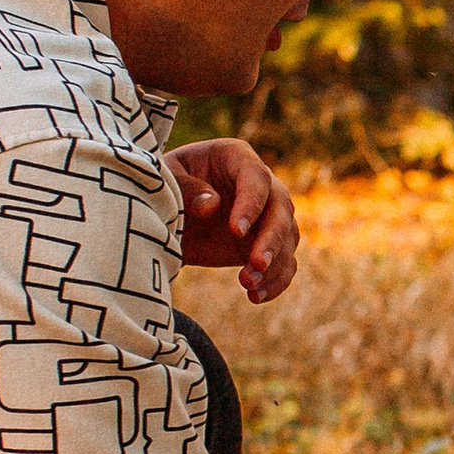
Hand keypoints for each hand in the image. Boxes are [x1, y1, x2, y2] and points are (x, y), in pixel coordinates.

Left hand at [172, 139, 299, 302]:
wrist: (165, 217)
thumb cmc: (165, 189)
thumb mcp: (166, 183)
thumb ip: (186, 189)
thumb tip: (212, 205)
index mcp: (235, 157)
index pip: (256, 177)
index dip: (251, 204)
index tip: (235, 231)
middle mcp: (261, 183)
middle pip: (281, 209)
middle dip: (271, 240)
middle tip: (256, 265)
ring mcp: (267, 215)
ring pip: (287, 238)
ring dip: (274, 265)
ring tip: (248, 286)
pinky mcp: (266, 243)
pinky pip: (284, 262)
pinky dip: (276, 281)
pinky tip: (255, 297)